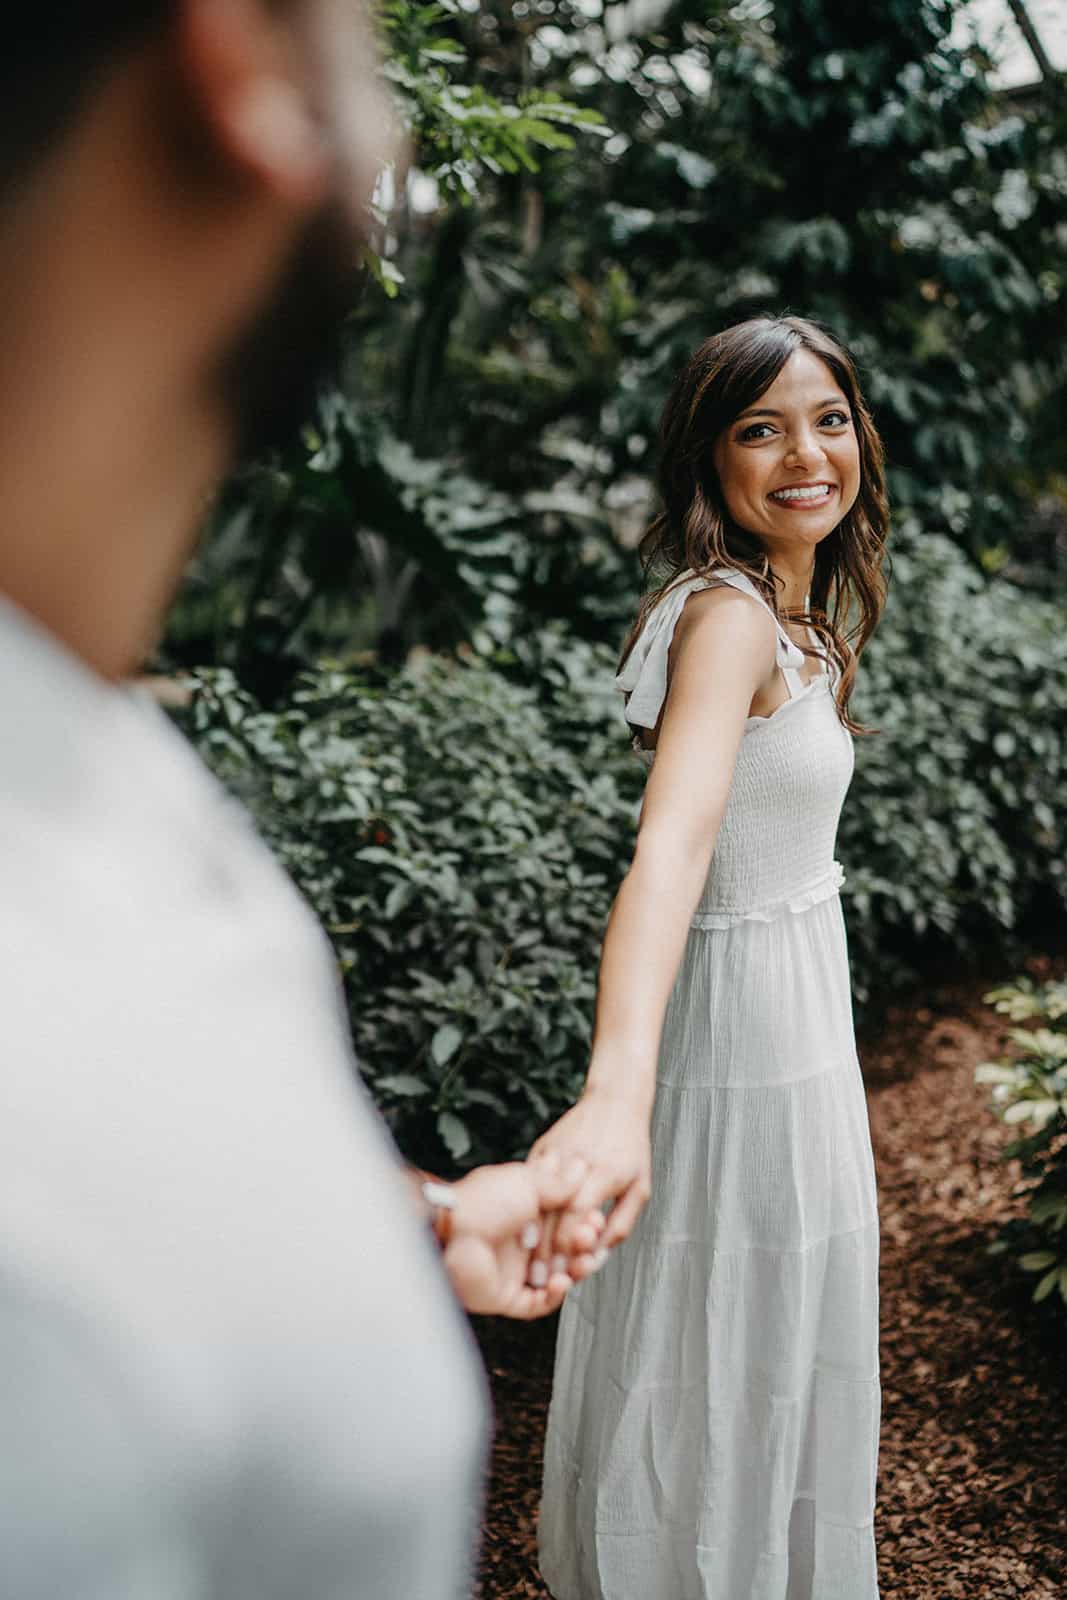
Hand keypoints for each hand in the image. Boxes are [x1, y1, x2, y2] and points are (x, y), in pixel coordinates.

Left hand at [442, 1160, 604, 1318]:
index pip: (564, 1222)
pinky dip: (555, 1296)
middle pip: (564, 1251)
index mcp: (524, 1213)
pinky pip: (538, 1303)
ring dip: (575, 1271)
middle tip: (592, 1239)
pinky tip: (562, 1281)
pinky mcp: (506, 1296)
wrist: (451, 1232)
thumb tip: (580, 1169)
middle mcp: (520, 1242)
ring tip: (584, 1262)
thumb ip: (557, 1183)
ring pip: (556, 1278)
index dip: (584, 1222)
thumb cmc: (480, 1201)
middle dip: (584, 1246)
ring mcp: (513, 1270)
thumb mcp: (526, 1181)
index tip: (597, 1218)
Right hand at [527, 1088, 651, 1270]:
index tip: (563, 1272)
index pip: (577, 1214)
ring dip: (530, 1233)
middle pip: (552, 1211)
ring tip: (528, 1261)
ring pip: (534, 1200)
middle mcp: (575, 1161)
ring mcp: (554, 1153)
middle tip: (540, 1279)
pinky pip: (530, 1183)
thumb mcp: (640, 1186)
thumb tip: (600, 1254)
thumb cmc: (631, 1147)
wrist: (615, 1100)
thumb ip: (622, 1222)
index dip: (568, 1246)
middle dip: (545, 1250)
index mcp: (602, 1171)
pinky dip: (525, 1209)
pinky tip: (523, 1230)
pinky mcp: (541, 1148)